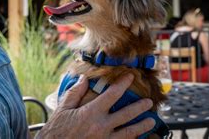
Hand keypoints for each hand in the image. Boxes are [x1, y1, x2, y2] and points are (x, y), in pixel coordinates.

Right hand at [37, 74, 154, 138]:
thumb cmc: (56, 130)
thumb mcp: (63, 109)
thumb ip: (75, 93)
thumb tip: (84, 79)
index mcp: (91, 113)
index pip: (112, 95)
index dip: (122, 84)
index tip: (130, 77)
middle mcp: (101, 127)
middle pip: (126, 115)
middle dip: (139, 107)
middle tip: (149, 102)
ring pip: (129, 133)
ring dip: (142, 126)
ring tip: (151, 121)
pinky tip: (137, 137)